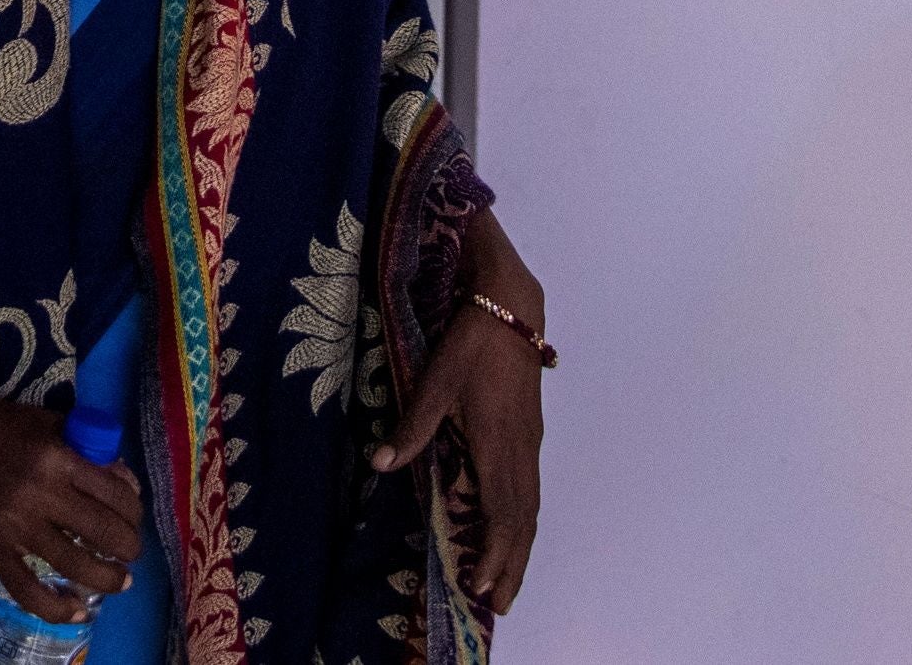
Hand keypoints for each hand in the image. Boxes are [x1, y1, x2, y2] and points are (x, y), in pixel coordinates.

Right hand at [0, 391, 145, 626]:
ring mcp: (15, 526)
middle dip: (129, 547)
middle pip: (105, 533)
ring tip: (120, 581)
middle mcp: (41, 494)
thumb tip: (124, 484)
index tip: (133, 517)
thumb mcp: (46, 424)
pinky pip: (27, 589)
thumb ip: (86, 449)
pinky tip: (77, 612)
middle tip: (129, 550)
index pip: (116, 493)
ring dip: (107, 579)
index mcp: (57, 457)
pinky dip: (55, 608)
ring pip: (76, 566)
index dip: (135, 510)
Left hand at [371, 302, 544, 611]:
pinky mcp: (530, 433)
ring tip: (508, 581)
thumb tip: (380, 465)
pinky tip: (513, 528)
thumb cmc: (471, 343)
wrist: (513, 307)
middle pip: (523, 521)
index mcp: (498, 445)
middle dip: (512, 565)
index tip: (484, 588)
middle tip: (499, 604)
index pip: (502, 514)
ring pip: (531, 507)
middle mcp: (520, 451)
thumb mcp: (436, 382)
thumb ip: (413, 427)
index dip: (495, 555)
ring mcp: (530, 443)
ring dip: (520, 547)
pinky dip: (523, 520)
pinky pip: (531, 490)